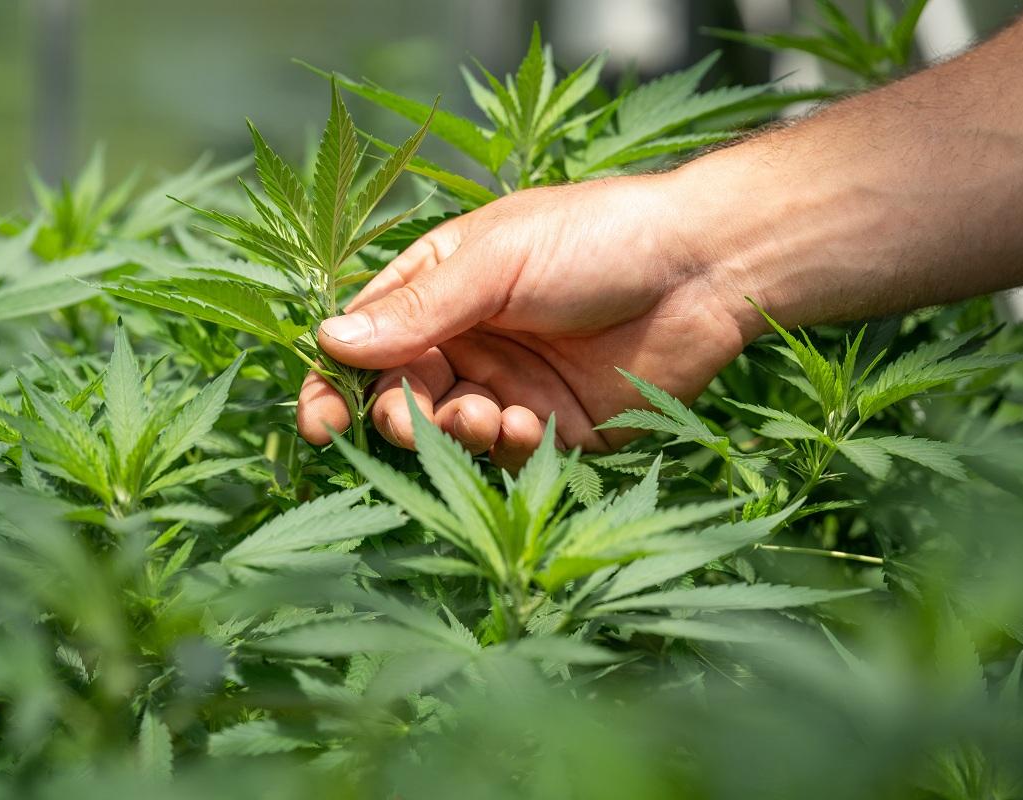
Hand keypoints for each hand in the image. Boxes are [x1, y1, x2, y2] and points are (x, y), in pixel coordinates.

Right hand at [296, 173, 753, 469]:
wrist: (702, 268)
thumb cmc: (597, 239)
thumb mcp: (498, 261)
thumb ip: (419, 308)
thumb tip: (329, 340)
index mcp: (444, 288)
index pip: (368, 340)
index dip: (336, 381)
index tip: (320, 420)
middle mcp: (471, 341)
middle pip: (401, 396)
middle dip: (399, 415)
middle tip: (410, 418)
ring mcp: (514, 387)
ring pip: (451, 433)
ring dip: (453, 432)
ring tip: (485, 414)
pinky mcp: (560, 429)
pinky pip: (509, 454)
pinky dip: (505, 448)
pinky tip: (528, 424)